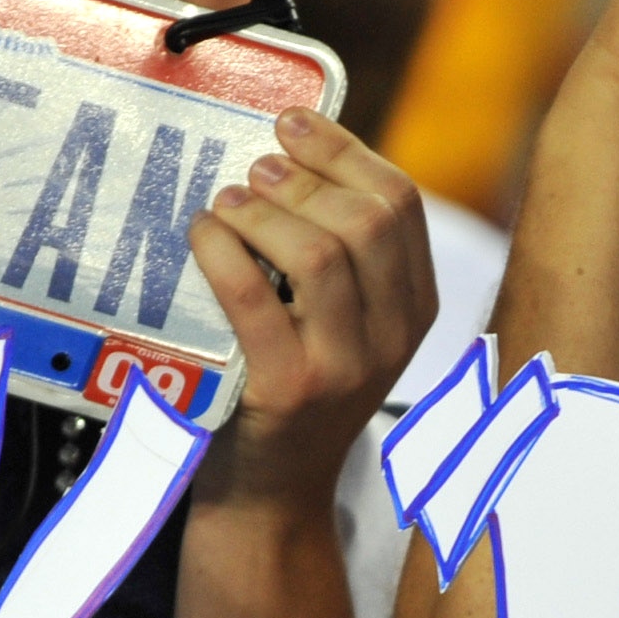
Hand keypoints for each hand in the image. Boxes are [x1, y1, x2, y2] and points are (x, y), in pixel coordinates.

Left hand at [188, 108, 435, 512]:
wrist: (271, 494)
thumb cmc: (292, 388)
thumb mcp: (340, 322)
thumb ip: (336, 252)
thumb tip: (288, 153)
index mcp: (415, 307)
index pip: (401, 202)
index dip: (345, 150)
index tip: (292, 123)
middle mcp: (395, 337)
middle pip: (368, 220)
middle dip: (305, 176)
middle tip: (254, 169)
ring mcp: (347, 367)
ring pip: (322, 253)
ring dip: (263, 211)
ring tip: (225, 204)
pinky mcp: (290, 390)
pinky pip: (254, 295)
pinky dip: (222, 249)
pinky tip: (202, 235)